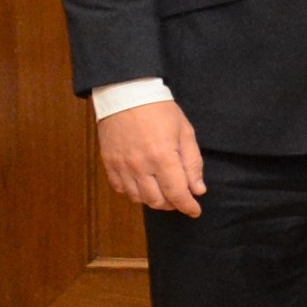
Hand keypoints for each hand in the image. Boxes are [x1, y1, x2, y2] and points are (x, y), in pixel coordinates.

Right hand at [100, 100, 204, 215]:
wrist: (127, 95)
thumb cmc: (160, 111)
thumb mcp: (185, 132)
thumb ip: (192, 163)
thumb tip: (197, 189)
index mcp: (163, 157)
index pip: (177, 193)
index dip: (188, 206)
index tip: (195, 211)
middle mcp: (140, 166)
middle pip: (157, 200)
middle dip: (172, 204)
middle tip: (181, 199)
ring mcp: (122, 166)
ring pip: (138, 198)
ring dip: (154, 200)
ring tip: (164, 192)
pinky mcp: (109, 164)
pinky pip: (121, 189)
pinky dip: (134, 193)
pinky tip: (143, 185)